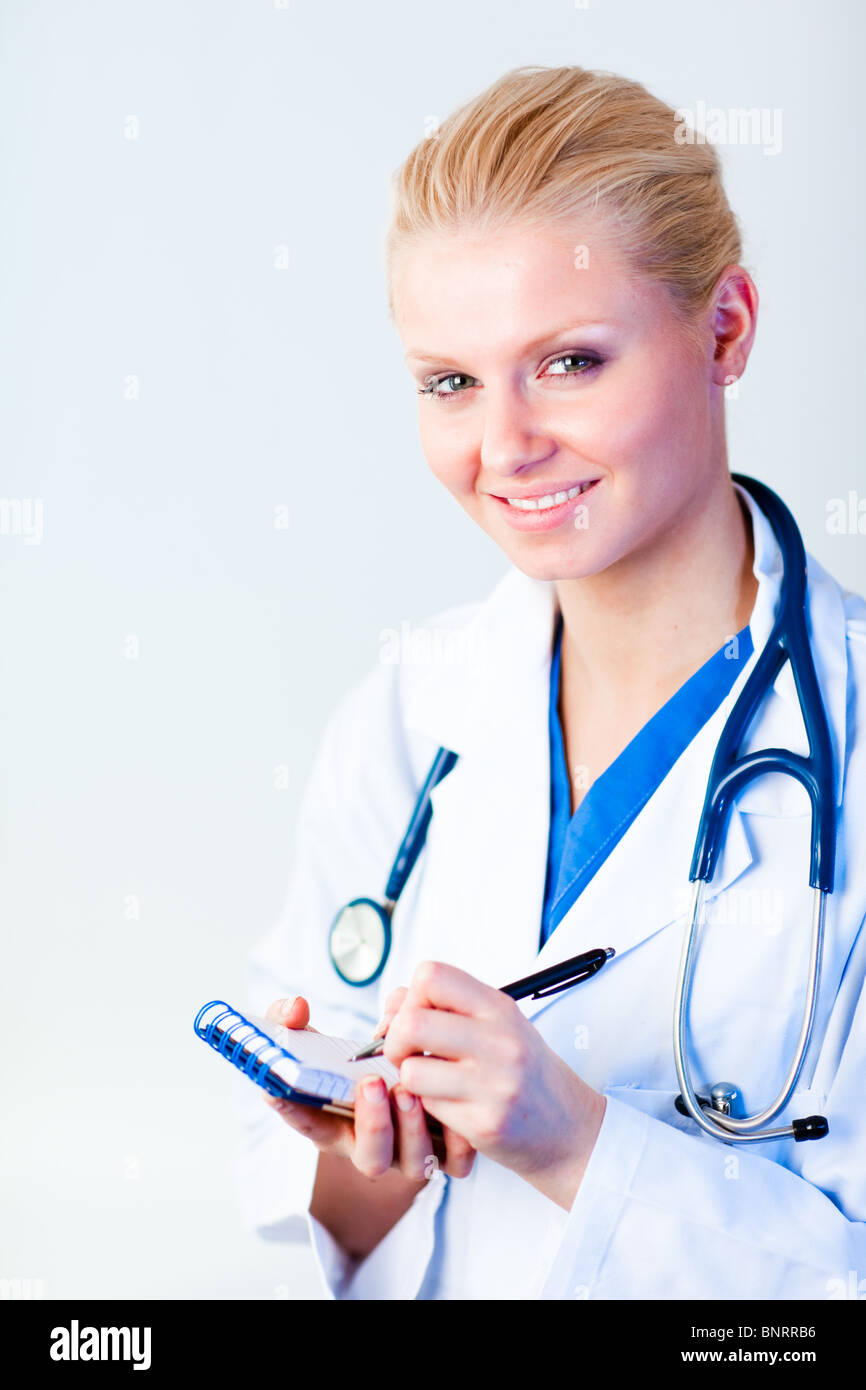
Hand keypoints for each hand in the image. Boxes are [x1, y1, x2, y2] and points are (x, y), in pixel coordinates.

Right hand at [260, 994, 475, 1182]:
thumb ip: (293, 1021)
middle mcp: (372, 1143)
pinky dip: (457, 1137)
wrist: (411, 1066)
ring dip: (412, 1130)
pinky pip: (454, 1160)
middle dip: (372, 1124)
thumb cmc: (359, 1060)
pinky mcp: (446, 1149)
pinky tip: (451, 1097)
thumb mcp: (320, 1039)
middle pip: (370, 1157)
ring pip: (413, 1163)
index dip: (294, 1111)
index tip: (286, 1089)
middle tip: (371, 1083)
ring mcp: (409, 1150)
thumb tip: (294, 1009)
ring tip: (409, 1090)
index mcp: (333, 1122)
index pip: (307, 1123)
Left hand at [381, 962, 606, 1210]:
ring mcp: (494, 1083)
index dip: (411, 997)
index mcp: (498, 1007)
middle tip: (406, 1055)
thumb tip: (394, 1003)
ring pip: (411, 1071)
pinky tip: (452, 1106)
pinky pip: (429, 1108)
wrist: (570, 1128)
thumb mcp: (498, 1025)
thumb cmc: (526, 1072)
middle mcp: (500, 1040)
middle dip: (394, 1041)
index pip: (431, 976)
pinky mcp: (486, 1122)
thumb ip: (450, 1007)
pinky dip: (429, 1107)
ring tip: (431, 1083)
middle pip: (411, 1022)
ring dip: (410, 1080)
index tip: (415, 1017)